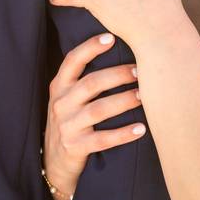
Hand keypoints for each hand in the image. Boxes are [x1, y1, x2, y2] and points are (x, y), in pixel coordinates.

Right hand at [43, 33, 147, 198]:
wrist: (54, 161)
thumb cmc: (70, 120)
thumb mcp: (67, 97)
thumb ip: (82, 78)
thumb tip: (118, 50)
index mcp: (59, 86)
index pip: (72, 60)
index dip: (90, 47)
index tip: (111, 38)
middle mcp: (61, 103)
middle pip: (92, 83)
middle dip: (118, 75)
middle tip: (140, 71)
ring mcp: (67, 126)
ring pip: (99, 109)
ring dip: (125, 101)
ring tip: (145, 96)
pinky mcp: (76, 147)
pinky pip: (103, 139)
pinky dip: (123, 134)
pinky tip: (141, 129)